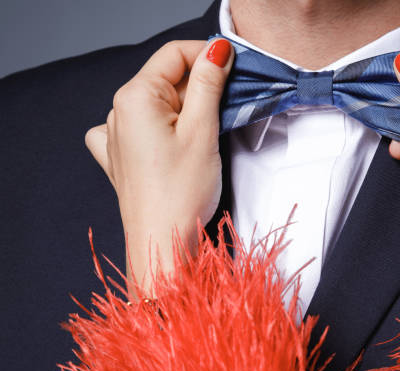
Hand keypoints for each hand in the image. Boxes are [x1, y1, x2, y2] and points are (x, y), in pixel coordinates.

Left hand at [85, 39, 233, 292]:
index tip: (235, 68)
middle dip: (199, 86)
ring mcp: (115, 135)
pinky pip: (141, 126)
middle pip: (166, 79)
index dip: (207, 55)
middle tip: (229, 107)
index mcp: (133, 97)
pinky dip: (162, 126)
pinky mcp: (120, 156)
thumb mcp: (202, 130)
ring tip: (206, 133)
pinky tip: (171, 141)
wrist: (162, 243)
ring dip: (186, 108)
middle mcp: (117, 112)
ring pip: (158, 103)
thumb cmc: (181, 193)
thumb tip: (216, 50)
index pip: (173, 54)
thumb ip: (207, 83)